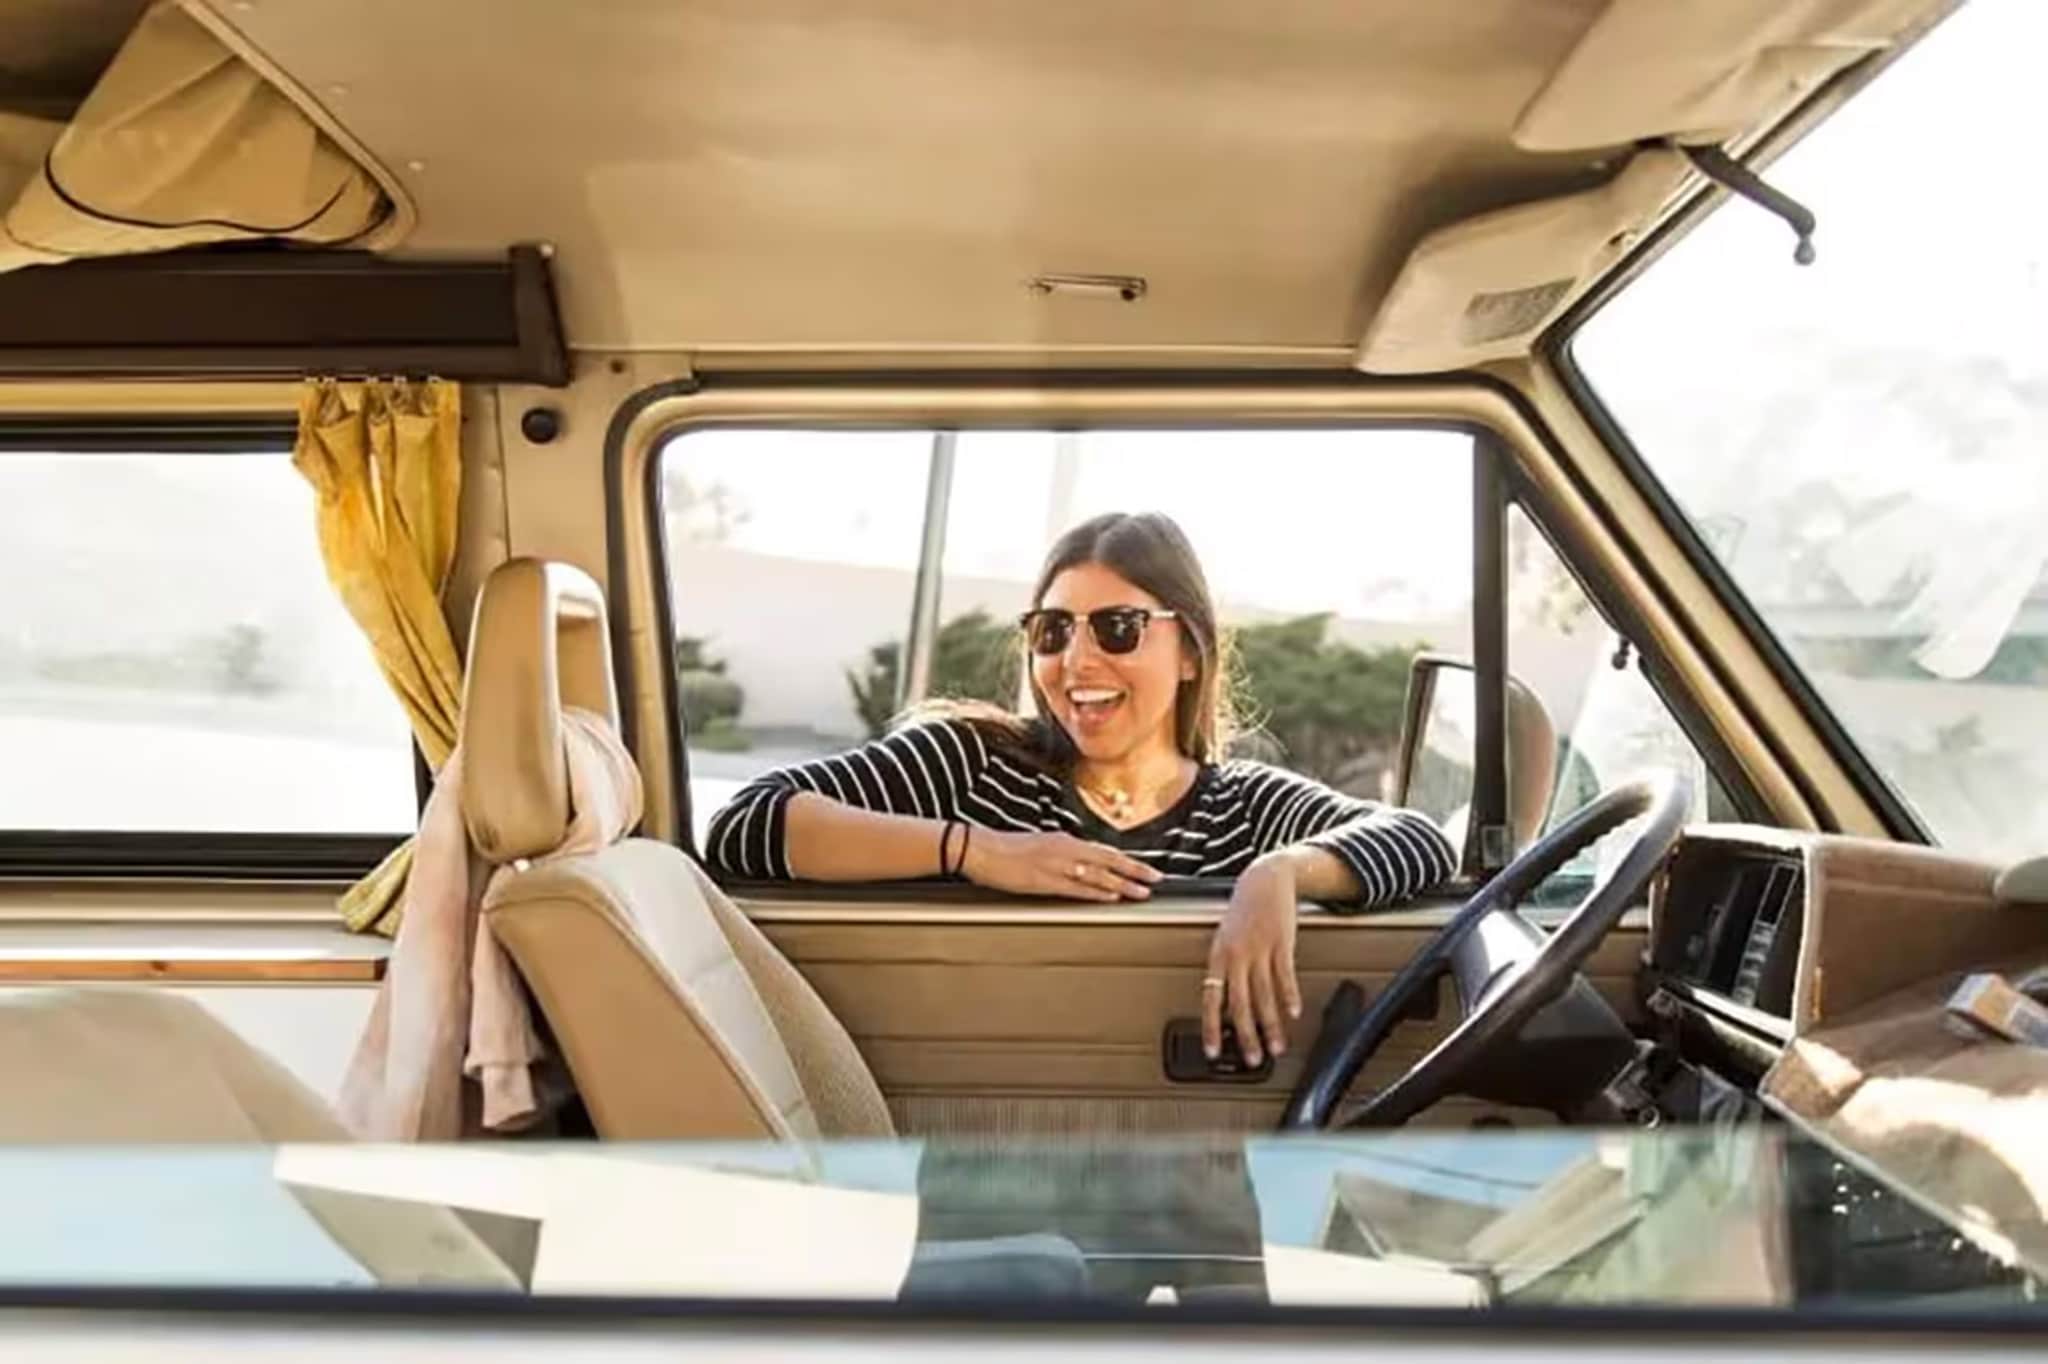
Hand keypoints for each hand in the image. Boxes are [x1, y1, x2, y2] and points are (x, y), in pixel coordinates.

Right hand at [961, 828, 1162, 901]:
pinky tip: (1111, 896)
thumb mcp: (1040, 846)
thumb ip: (1062, 854)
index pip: (1103, 851)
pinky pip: (1075, 887)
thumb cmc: (1005, 849)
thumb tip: (1080, 865)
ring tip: (1141, 891)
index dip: (1126, 860)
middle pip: (1107, 860)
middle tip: (1156, 878)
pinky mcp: (1043, 880)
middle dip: (1134, 869)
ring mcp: (1055, 864)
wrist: (979, 849)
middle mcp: (1064, 849)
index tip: (1144, 867)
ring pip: (1097, 874)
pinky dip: (1095, 892)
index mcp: (1064, 840)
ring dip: (1122, 883)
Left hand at [1203, 853, 1303, 1065]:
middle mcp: (1236, 955)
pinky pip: (1285, 975)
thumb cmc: (1243, 911)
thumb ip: (1226, 968)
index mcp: (1218, 955)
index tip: (1213, 1051)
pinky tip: (1293, 1013)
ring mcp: (1260, 949)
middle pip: (1240, 1003)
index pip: (1211, 997)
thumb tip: (1225, 1003)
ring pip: (1265, 995)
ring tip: (1276, 1046)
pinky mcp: (1282, 943)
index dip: (1211, 1026)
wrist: (1265, 879)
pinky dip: (1289, 996)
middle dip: (1246, 1035)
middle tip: (1253, 1058)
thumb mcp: (1226, 937)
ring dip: (1272, 1025)